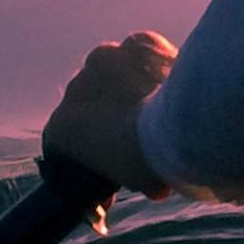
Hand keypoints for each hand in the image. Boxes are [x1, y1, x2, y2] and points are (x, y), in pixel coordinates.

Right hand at [42, 31, 178, 195]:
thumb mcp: (133, 181)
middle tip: (140, 119)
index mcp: (60, 128)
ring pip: (114, 66)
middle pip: (90, 96)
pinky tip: (172, 71)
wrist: (182, 124)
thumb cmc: (155, 161)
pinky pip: (143, 48)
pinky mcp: (138, 42)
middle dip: (110, 106)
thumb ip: (124, 183)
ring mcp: (105, 60)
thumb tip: (134, 200)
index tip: (112, 151)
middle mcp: (73, 89)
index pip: (67, 134)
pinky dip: (155, 57)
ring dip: (129, 77)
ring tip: (158, 93)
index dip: (91, 143)